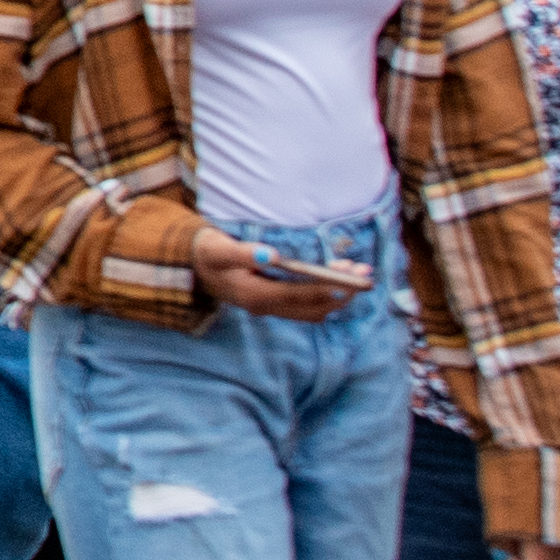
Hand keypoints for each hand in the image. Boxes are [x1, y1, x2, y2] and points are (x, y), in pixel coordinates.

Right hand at [192, 227, 362, 321]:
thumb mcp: (218, 249)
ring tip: (357, 271)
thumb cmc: (208, 254)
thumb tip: (271, 255)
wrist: (196, 267)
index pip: (297, 296)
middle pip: (313, 308)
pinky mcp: (278, 305)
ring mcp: (273, 309)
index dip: (325, 289)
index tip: (349, 279)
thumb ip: (242, 252)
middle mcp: (266, 307)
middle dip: (342, 292)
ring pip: (315, 311)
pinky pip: (310, 307)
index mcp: (253, 295)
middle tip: (363, 272)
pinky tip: (338, 278)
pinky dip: (328, 295)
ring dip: (339, 295)